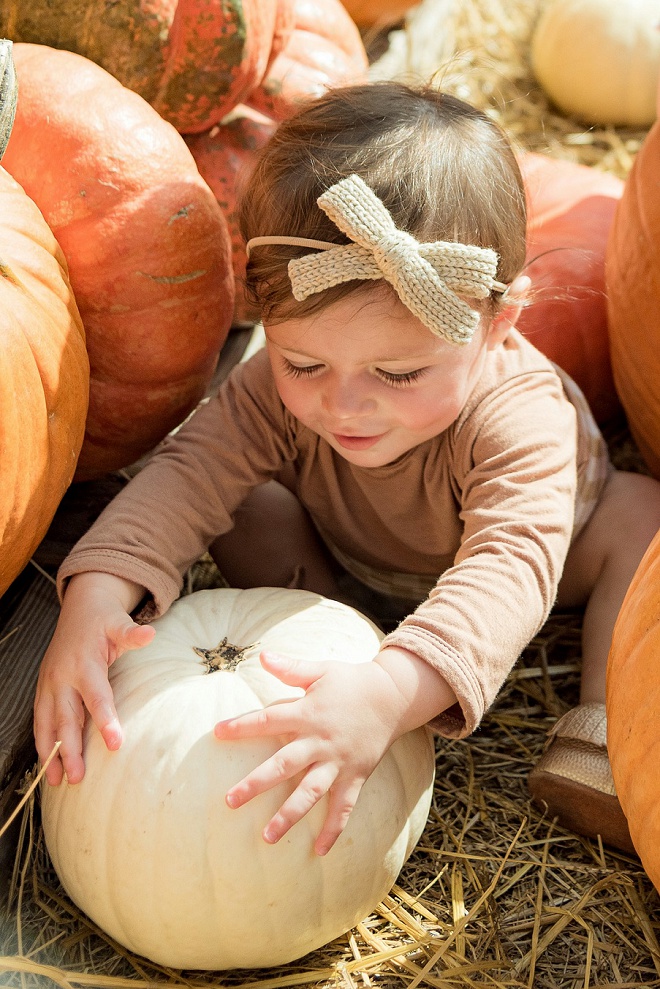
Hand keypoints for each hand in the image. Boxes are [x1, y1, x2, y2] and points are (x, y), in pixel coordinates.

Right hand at [34, 572, 153, 785]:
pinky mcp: (43, 690)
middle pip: (66, 717)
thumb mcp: (119, 622)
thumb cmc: (104, 620)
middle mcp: (62, 677)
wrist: (80, 609)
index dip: (105, 720)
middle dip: (70, 749)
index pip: (96, 696)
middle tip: (79, 777)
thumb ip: (132, 633)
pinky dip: (43, 744)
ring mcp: (49, 684)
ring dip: (51, 753)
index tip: (115, 744)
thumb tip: (150, 633)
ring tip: (58, 781)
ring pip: (47, 723)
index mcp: (84, 663)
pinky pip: (40, 721)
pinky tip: (48, 766)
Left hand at [214, 647, 455, 855]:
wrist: (393, 696)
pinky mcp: (355, 775)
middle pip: (283, 765)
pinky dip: (334, 830)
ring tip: (267, 838)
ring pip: (310, 793)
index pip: (267, 720)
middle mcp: (320, 741)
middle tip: (229, 801)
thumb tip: (261, 655)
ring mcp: (338, 762)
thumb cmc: (350, 682)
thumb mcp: (320, 670)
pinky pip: (344, 807)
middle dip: (256, 784)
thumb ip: (291, 667)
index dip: (242, 726)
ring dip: (288, 815)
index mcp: (307, 713)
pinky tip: (320, 852)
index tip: (216, 733)